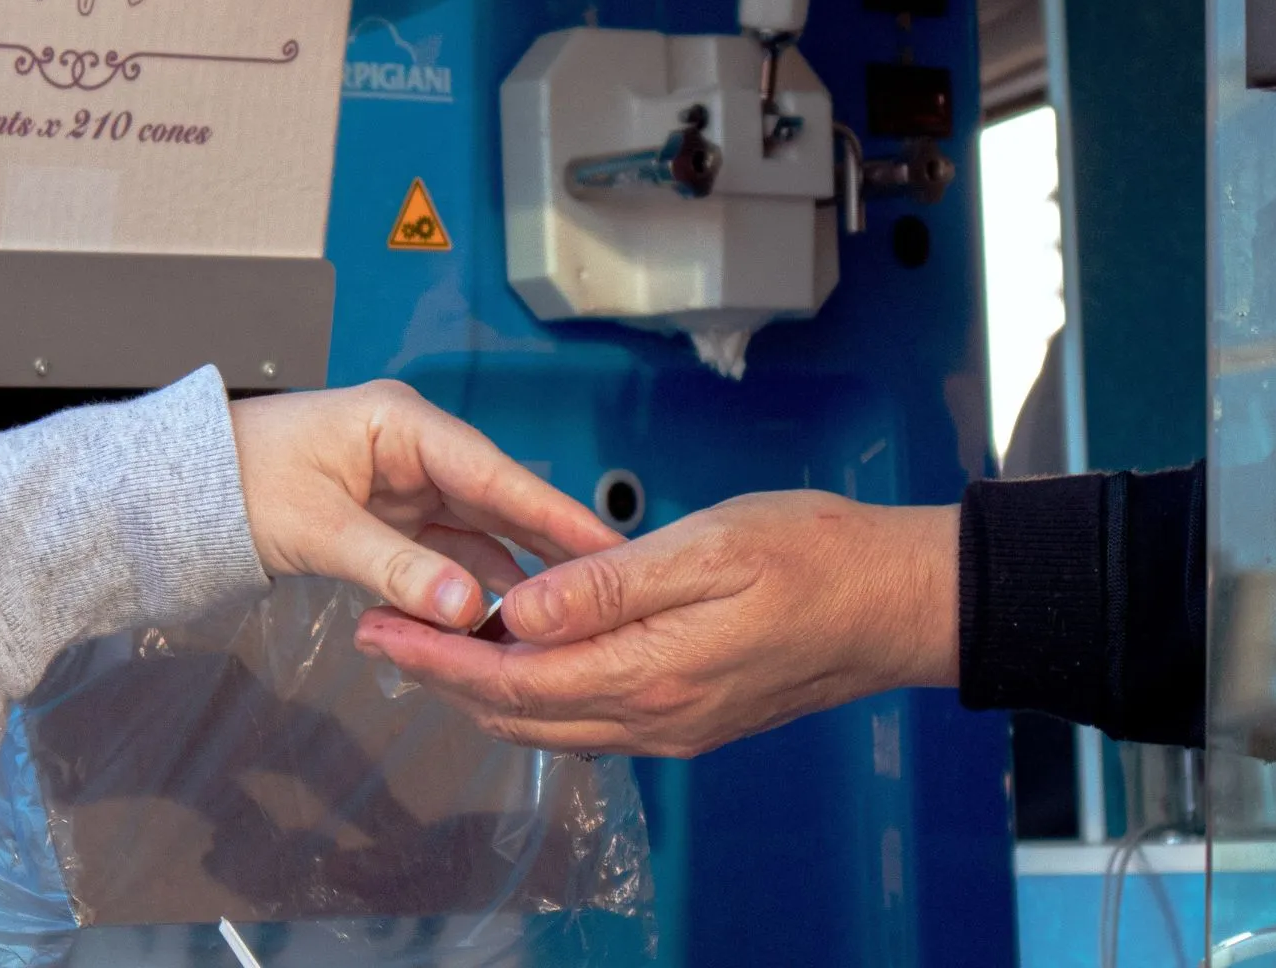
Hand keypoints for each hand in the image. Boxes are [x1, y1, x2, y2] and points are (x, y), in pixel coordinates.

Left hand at [230, 380, 621, 628]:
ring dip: (511, 574)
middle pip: (498, 500)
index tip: (602, 543)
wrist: (180, 497)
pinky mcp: (393, 521)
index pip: (493, 470)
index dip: (553, 511)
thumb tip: (465, 606)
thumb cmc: (234, 486)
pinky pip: (447, 555)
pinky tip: (501, 620)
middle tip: (608, 584)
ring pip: (478, 533)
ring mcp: (407, 486)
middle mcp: (416, 450)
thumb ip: (394, 568)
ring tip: (562, 616)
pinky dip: (468, 587)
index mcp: (402, 423)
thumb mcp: (317, 527)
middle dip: (547, 545)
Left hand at [353, 490, 958, 757]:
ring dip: (483, 690)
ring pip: (551, 723)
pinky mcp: (691, 718)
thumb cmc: (814, 558)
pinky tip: (522, 663)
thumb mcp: (706, 549)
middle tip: (380, 638)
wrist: (895, 603)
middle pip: (519, 711)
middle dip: (442, 677)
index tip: (380, 628)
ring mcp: (674, 726)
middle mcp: (654, 716)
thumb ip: (606, 587)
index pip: (512, 676)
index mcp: (649, 672)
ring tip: (431, 651)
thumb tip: (520, 610)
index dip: (438, 655)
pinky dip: (537, 695)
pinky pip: (590, 720)